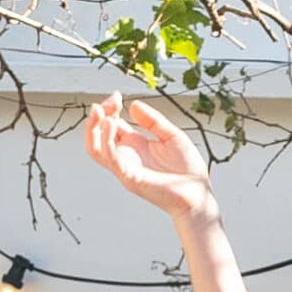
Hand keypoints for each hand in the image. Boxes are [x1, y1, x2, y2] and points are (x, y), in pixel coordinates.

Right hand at [85, 94, 215, 224]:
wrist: (198, 195)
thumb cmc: (188, 170)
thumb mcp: (172, 136)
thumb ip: (154, 121)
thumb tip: (133, 105)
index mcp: (135, 144)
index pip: (111, 123)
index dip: (110, 108)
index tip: (117, 96)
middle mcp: (127, 155)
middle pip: (98, 134)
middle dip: (99, 114)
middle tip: (110, 101)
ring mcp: (126, 167)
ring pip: (96, 149)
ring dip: (93, 128)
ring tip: (99, 110)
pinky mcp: (130, 177)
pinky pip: (110, 159)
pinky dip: (106, 142)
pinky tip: (111, 125)